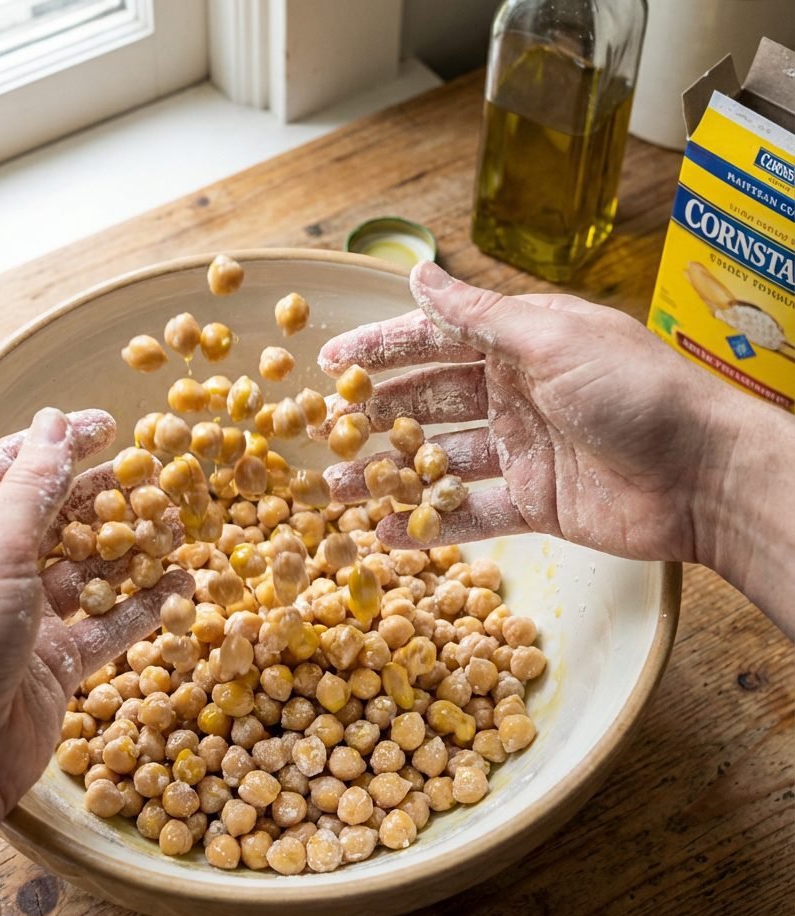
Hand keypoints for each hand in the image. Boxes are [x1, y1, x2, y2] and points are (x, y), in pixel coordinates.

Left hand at [0, 408, 192, 821]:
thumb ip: (33, 484)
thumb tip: (54, 420)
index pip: (10, 467)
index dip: (59, 442)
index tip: (112, 426)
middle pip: (54, 516)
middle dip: (103, 496)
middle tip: (156, 476)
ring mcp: (23, 615)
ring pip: (87, 569)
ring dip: (129, 549)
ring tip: (177, 524)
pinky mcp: (56, 659)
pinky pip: (107, 622)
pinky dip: (142, 604)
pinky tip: (181, 584)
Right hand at [317, 261, 732, 562]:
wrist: (702, 473)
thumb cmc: (634, 390)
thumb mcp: (551, 338)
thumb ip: (478, 314)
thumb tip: (418, 270)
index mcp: (518, 345)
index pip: (433, 340)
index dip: (379, 349)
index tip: (328, 363)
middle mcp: (514, 394)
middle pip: (428, 404)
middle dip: (374, 418)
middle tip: (323, 436)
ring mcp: (522, 450)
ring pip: (440, 462)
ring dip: (390, 477)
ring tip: (337, 494)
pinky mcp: (535, 501)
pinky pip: (472, 511)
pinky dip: (432, 524)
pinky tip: (388, 535)